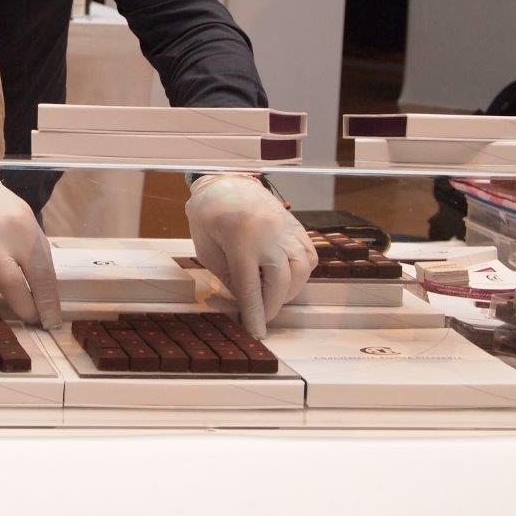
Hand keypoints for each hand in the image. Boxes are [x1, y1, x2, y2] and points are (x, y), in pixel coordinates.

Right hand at [0, 175, 62, 327]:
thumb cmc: (3, 217)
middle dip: (23, 307)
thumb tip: (45, 305)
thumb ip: (36, 260)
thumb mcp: (27, 227)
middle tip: (28, 315)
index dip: (47, 303)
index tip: (51, 322)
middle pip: (11, 287)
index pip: (40, 275)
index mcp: (21, 229)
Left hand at [184, 174, 315, 336]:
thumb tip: (246, 304)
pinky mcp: (296, 226)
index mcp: (240, 239)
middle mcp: (268, 234)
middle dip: (272, 306)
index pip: (251, 288)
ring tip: (272, 297)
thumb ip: (229, 278)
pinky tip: (286, 279)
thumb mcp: (207, 249)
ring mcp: (285, 229)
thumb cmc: (208, 217)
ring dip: (289, 291)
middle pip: (281, 283)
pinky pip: (309, 257)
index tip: (258, 333)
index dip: (255, 315)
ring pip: (300, 271)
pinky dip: (302, 274)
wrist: (225, 182)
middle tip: (261, 317)